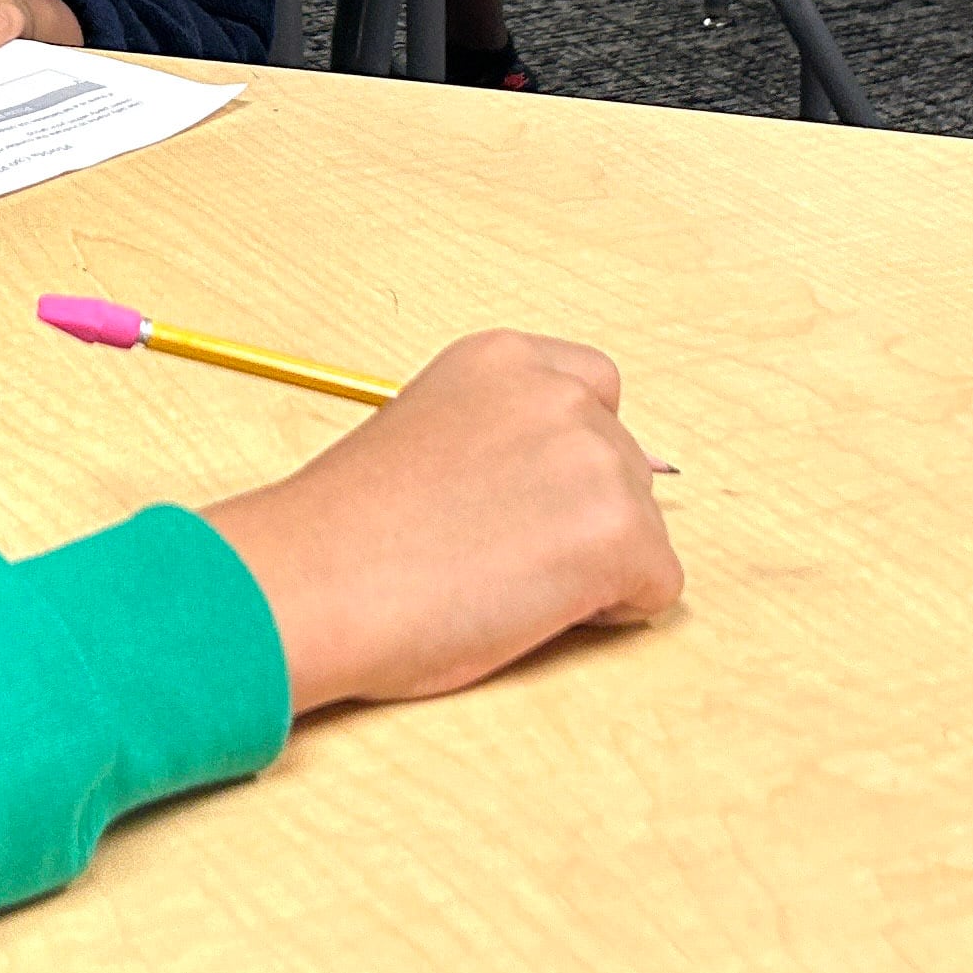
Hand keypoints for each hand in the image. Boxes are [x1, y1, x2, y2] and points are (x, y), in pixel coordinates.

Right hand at [199, 330, 683, 711]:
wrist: (314, 581)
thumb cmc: (347, 535)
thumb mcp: (426, 435)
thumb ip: (501, 440)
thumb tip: (580, 486)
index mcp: (504, 359)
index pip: (595, 392)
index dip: (564, 460)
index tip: (516, 500)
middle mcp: (560, 394)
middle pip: (624, 465)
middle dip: (580, 516)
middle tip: (492, 556)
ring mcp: (596, 458)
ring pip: (642, 527)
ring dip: (593, 565)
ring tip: (502, 584)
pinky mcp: (620, 531)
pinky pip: (657, 587)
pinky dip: (613, 613)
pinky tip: (531, 612)